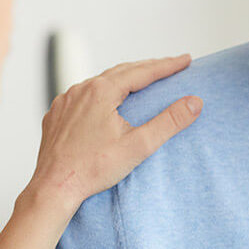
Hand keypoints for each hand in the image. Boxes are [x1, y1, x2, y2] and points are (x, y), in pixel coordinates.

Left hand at [0, 54, 200, 248]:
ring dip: (124, 79)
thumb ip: (169, 122)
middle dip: (148, 68)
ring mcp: (66, 101)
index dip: (167, 65)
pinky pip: (83, 95)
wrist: (53, 188)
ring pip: (100, 81)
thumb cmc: (93, 169)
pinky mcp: (56, 114)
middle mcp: (81, 89)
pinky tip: (107, 100)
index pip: (143, 72)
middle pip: (122, 72)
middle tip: (171, 66)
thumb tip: (195, 102)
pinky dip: (101, 92)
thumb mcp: (138, 146)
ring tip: (142, 80)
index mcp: (101, 91)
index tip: (186, 60)